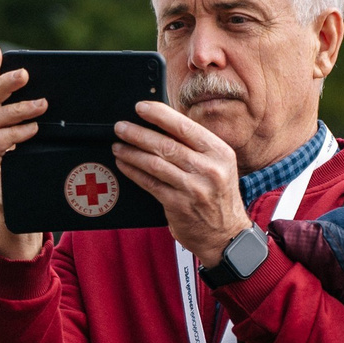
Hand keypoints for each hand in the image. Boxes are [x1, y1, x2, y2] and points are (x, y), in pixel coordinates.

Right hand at [0, 42, 46, 260]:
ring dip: (18, 110)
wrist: (19, 214)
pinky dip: (14, 134)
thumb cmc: (27, 176)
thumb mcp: (31, 144)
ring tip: (42, 106)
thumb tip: (46, 96)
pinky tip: (31, 131)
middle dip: (4, 83)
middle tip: (25, 74)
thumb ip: (30, 121)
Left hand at [114, 100, 250, 263]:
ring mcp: (194, 189)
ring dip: (132, 152)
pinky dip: (134, 172)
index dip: (160, 115)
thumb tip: (160, 125)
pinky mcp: (179, 205)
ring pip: (155, 164)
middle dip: (138, 133)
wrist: (226, 234)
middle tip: (120, 127)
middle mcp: (209, 169)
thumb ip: (195, 148)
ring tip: (117, 145)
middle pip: (166, 145)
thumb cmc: (217, 195)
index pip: (185, 127)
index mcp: (220, 152)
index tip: (140, 107)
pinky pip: (150, 184)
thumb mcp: (218, 166)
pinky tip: (124, 164)